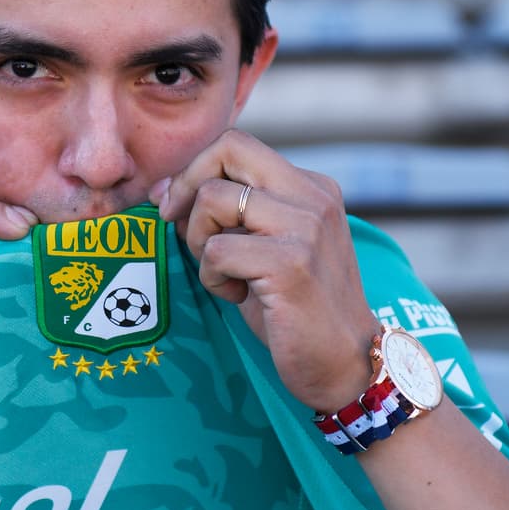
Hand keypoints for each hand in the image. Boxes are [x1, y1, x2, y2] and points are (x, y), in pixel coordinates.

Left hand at [151, 129, 379, 411]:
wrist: (345, 365)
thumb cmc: (294, 308)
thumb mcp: (266, 246)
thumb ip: (230, 213)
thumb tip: (164, 190)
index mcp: (311, 187)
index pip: (237, 144)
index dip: (194, 168)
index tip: (173, 206)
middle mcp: (313, 197)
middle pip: (227, 149)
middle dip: (187, 186)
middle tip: (180, 229)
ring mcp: (306, 228)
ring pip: (214, 199)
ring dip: (198, 240)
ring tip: (222, 273)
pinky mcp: (291, 264)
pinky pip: (217, 249)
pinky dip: (211, 276)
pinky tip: (235, 296)